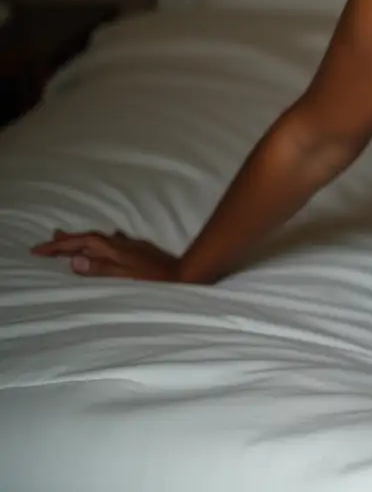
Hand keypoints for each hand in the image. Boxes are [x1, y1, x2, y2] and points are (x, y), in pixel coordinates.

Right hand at [30, 229, 180, 280]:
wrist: (186, 273)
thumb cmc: (156, 279)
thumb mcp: (125, 276)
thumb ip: (100, 269)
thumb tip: (74, 262)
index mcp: (114, 249)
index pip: (81, 243)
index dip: (59, 246)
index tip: (38, 250)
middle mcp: (121, 244)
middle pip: (88, 239)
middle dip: (67, 241)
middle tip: (48, 241)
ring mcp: (130, 246)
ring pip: (99, 240)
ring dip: (82, 241)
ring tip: (67, 241)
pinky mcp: (138, 251)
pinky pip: (111, 244)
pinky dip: (99, 245)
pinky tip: (103, 247)